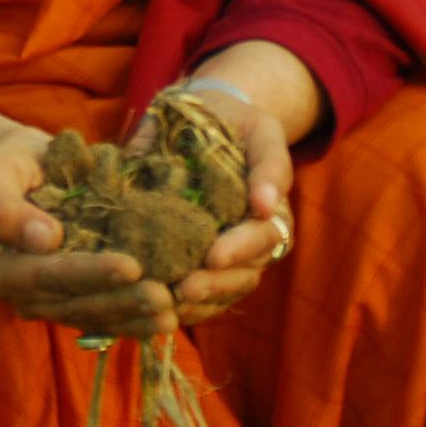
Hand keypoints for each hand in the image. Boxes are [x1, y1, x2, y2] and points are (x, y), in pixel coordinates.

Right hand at [0, 125, 173, 338]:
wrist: (16, 172)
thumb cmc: (6, 168)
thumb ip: (6, 210)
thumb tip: (45, 239)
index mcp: (3, 269)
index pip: (51, 275)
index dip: (92, 273)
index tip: (132, 267)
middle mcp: (23, 295)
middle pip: (76, 303)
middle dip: (122, 302)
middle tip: (164, 297)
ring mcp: (47, 304)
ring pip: (93, 316)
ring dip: (133, 318)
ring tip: (171, 314)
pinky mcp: (70, 303)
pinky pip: (101, 318)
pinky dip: (133, 321)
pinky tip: (163, 321)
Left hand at [137, 86, 297, 330]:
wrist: (206, 120)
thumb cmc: (235, 124)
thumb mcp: (261, 131)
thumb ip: (268, 164)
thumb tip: (266, 206)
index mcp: (270, 212)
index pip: (262, 238)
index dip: (239, 249)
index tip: (213, 255)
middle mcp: (252, 240)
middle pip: (244, 274)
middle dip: (214, 284)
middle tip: (184, 288)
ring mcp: (229, 255)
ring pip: (223, 291)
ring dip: (197, 300)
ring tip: (167, 302)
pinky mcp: (202, 262)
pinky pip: (200, 294)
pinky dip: (181, 304)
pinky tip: (155, 306)